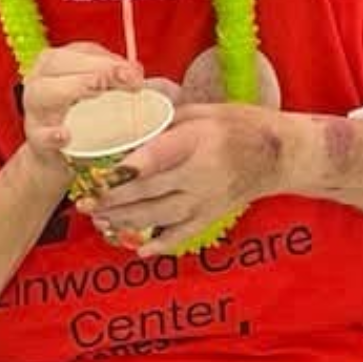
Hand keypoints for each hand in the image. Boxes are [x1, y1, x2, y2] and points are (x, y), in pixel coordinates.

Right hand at [22, 43, 143, 157]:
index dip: (110, 58)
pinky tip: (65, 135)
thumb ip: (124, 83)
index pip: (83, 51)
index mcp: (59, 63)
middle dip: (95, 67)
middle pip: (60, 63)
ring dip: (72, 87)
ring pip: (44, 92)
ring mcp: (35, 110)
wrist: (61, 158)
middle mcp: (41, 80)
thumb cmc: (86, 119)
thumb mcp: (107, 97)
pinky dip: (51, 134)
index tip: (136, 72)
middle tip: (124, 77)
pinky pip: (40, 135)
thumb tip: (150, 78)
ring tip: (96, 90)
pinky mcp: (35, 140)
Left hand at [81, 103, 287, 254]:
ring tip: (99, 220)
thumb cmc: (239, 126)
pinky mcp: (211, 216)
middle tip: (85, 202)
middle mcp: (201, 174)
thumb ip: (165, 120)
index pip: (158, 158)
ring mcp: (206, 200)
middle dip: (113, 199)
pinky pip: (183, 234)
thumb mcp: (203, 111)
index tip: (103, 175)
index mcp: (198, 142)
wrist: (278, 154)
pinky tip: (140, 249)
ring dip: (126, 221)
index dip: (129, 169)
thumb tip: (127, 125)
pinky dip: (161, 244)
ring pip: (159, 216)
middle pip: (150, 191)